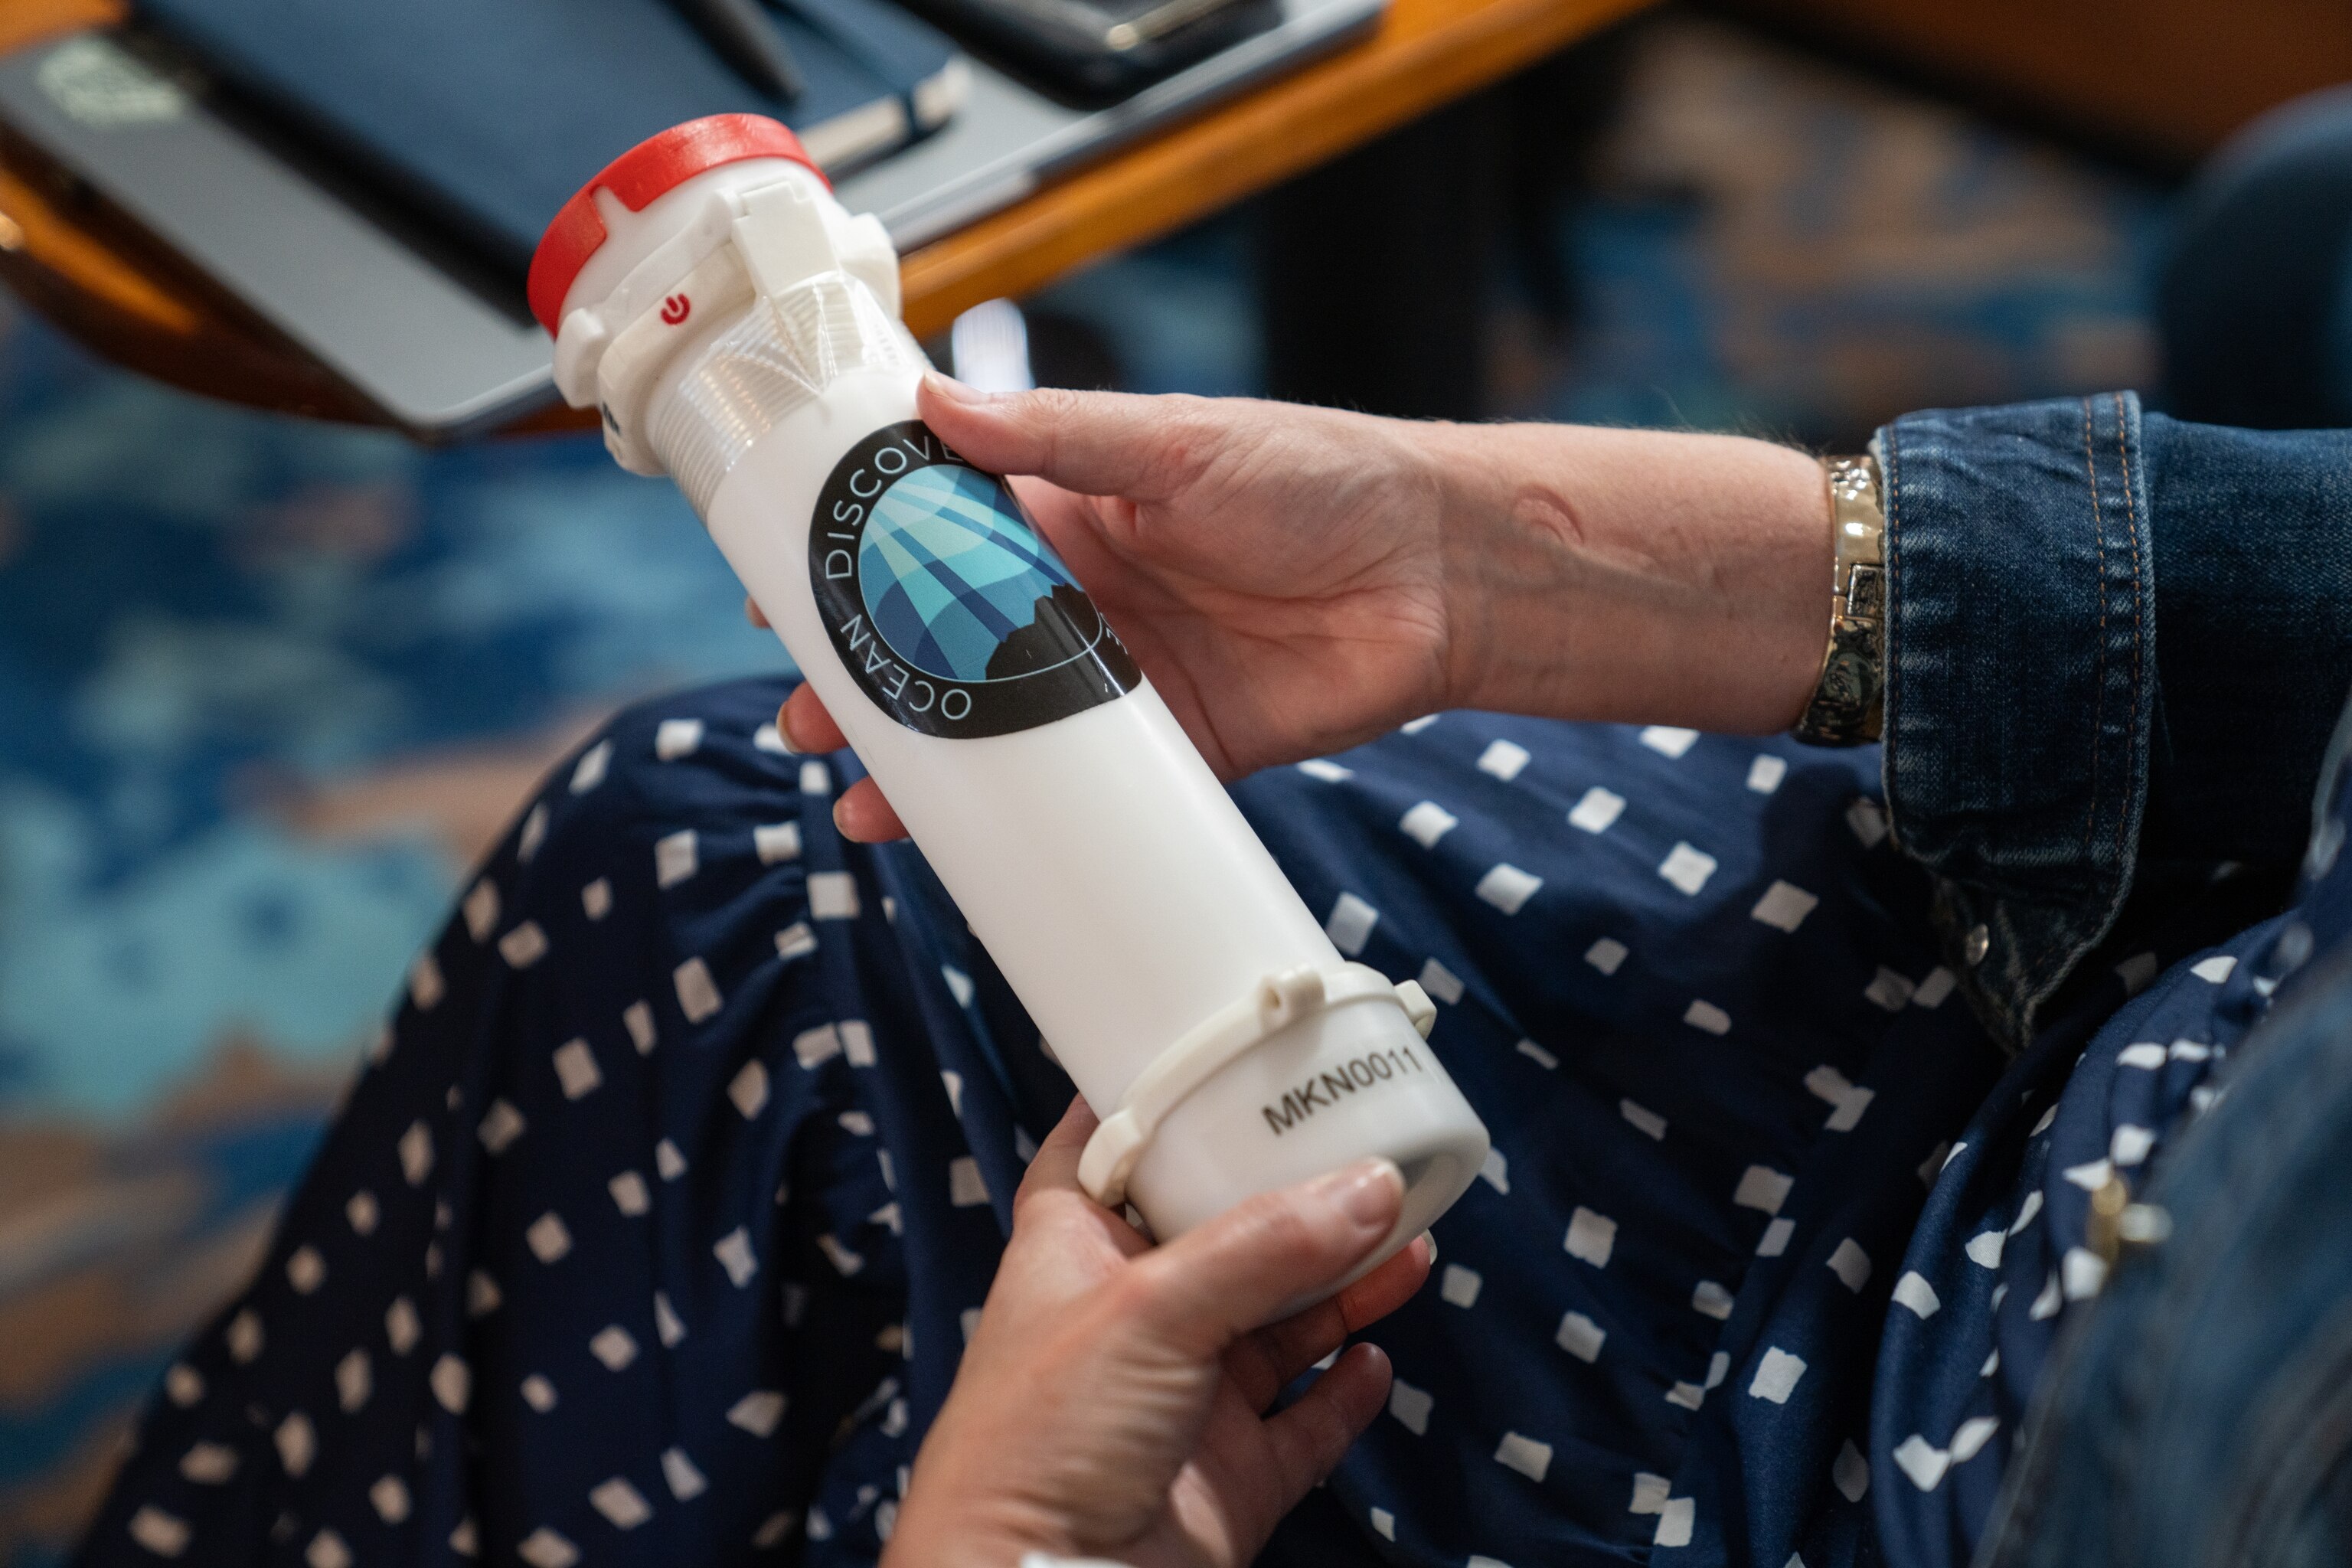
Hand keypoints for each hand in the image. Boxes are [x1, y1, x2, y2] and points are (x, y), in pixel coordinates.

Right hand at [760, 376, 1831, 840]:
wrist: (1440, 573)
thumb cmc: (1321, 477)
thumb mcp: (1176, 442)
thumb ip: (1056, 435)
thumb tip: (931, 402)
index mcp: (1070, 512)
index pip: (937, 536)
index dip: (858, 561)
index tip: (778, 587)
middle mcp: (1083, 600)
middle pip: (949, 647)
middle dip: (871, 681)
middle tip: (806, 711)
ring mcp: (1124, 680)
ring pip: (1001, 730)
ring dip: (928, 762)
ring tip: (858, 792)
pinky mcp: (1176, 751)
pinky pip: (1084, 793)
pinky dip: (1023, 819)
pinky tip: (964, 840)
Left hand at [881, 1099, 1431, 1567]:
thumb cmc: (1038, 1443)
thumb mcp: (1151, 1310)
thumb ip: (1267, 1247)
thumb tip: (1373, 1186)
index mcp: (1074, 1252)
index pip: (1111, 1151)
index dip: (1160, 1104)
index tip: (1225, 1057)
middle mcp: (1130, 1318)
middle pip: (1224, 1234)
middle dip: (1295, 1196)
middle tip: (1366, 1149)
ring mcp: (1183, 1401)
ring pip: (1279, 1323)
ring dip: (1342, 1283)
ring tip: (1408, 1238)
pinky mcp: (1227, 1478)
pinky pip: (1303, 1424)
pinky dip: (1344, 1390)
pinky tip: (1377, 1353)